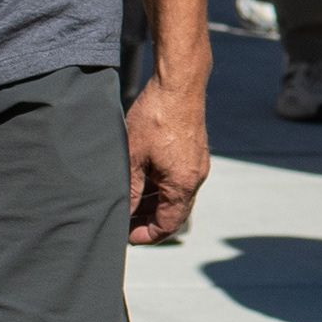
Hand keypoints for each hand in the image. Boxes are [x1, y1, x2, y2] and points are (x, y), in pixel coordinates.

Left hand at [125, 71, 208, 243]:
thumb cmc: (155, 118)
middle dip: (150, 221)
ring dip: (155, 204)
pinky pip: (180, 180)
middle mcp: (195, 178)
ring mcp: (197, 164)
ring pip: (177, 196)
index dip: (147, 236)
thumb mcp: (133, 157)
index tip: (127, 236)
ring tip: (130, 201)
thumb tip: (124, 213)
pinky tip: (143, 179)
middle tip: (125, 221)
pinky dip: (162, 187)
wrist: (179, 85)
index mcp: (182, 184)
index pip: (169, 224)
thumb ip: (130, 190)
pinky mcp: (195, 152)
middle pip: (175, 213)